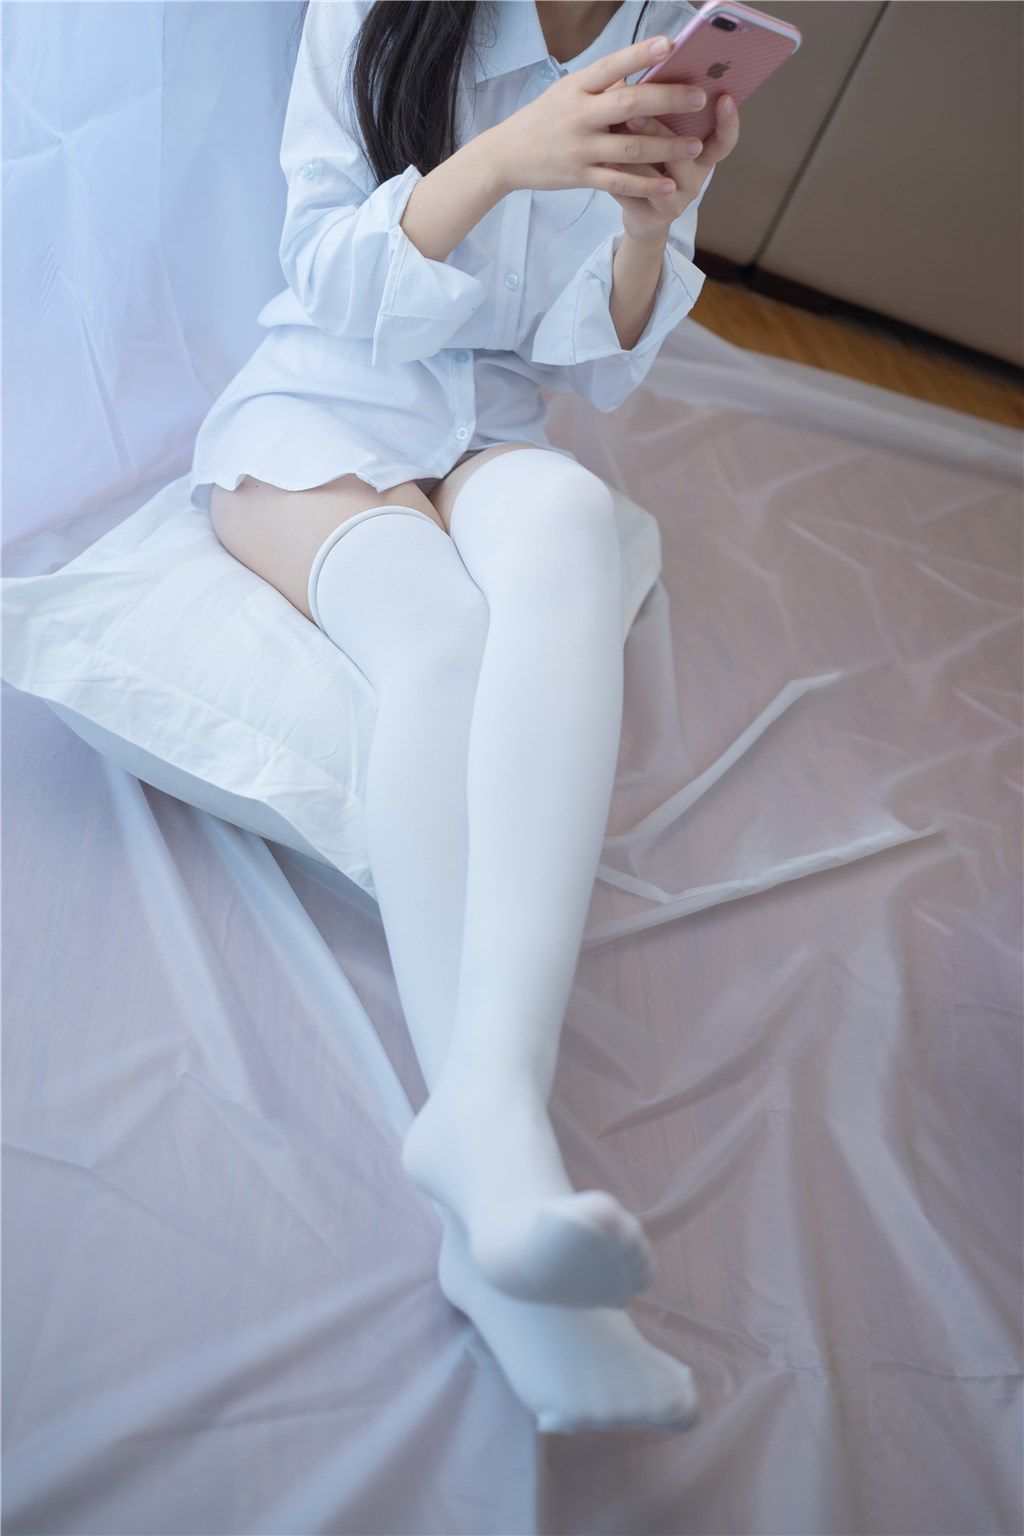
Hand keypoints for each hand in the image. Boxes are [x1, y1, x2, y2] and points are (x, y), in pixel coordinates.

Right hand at [486, 33, 733, 197]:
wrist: (506, 155)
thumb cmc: (543, 118)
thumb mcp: (566, 92)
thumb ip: (600, 86)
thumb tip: (640, 74)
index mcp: (576, 86)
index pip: (612, 65)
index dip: (640, 54)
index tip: (670, 44)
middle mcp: (578, 115)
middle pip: (629, 105)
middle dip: (668, 100)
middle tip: (699, 97)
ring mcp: (579, 148)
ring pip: (630, 147)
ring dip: (666, 147)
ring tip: (695, 144)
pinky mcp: (579, 176)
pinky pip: (618, 182)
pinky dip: (645, 183)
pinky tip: (668, 183)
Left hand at [600, 94, 739, 241]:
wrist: (639, 214)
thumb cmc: (650, 165)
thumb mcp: (659, 138)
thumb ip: (657, 112)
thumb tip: (639, 75)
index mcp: (703, 155)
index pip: (725, 140)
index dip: (728, 121)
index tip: (724, 96)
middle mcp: (696, 179)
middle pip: (687, 153)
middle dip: (661, 130)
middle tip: (637, 112)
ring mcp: (677, 202)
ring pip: (656, 177)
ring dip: (635, 154)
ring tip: (616, 134)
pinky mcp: (655, 218)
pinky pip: (635, 195)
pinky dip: (619, 176)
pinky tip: (604, 161)